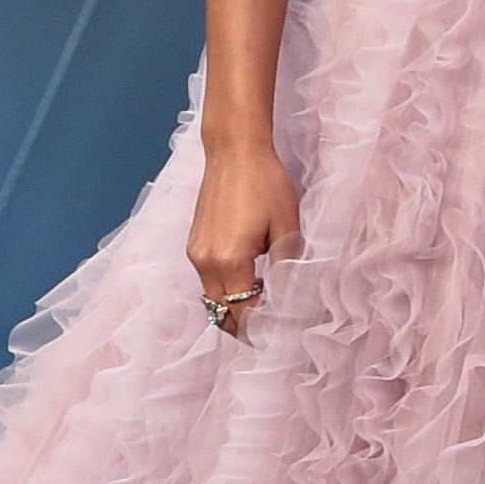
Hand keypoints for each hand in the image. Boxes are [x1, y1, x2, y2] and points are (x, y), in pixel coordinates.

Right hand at [187, 142, 301, 339]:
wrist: (234, 150)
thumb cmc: (265, 183)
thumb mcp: (287, 227)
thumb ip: (287, 268)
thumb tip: (290, 301)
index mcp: (230, 261)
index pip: (245, 312)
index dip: (263, 328)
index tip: (282, 333)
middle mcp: (205, 262)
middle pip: (221, 314)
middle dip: (245, 327)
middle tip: (272, 332)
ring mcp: (196, 254)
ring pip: (212, 300)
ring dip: (234, 310)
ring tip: (263, 312)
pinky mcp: (194, 245)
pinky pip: (208, 282)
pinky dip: (226, 292)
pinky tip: (249, 286)